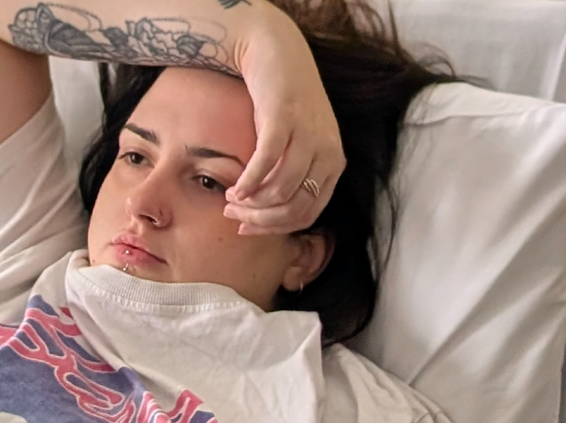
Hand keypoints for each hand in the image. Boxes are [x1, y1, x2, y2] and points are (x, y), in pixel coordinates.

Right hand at [228, 6, 344, 234]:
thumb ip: (293, 175)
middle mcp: (327, 152)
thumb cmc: (283, 102)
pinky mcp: (284, 119)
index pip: (309, 214)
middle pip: (295, 207)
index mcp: (334, 163)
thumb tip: (268, 214)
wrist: (276, 51)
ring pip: (281, 190)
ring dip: (251, 203)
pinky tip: (234, 189)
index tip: (249, 228)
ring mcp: (308, 135)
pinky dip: (249, 183)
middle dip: (261, 220)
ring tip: (230, 201)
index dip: (276, 228)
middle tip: (235, 216)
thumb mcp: (299, 143)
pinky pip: (266, 163)